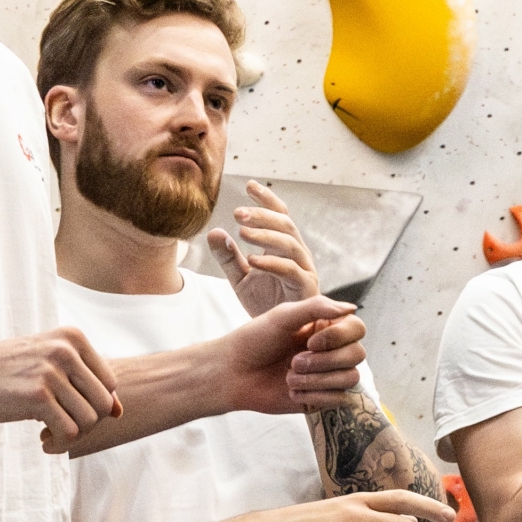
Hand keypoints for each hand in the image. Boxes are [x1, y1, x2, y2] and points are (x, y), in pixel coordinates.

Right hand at [0, 326, 120, 452]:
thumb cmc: (4, 372)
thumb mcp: (47, 362)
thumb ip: (83, 381)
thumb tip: (119, 411)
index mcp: (72, 337)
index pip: (109, 383)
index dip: (94, 405)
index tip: (69, 411)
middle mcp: (66, 350)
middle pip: (103, 403)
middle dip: (87, 423)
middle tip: (62, 428)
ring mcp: (52, 372)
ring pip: (90, 419)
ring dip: (73, 436)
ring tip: (50, 434)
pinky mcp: (38, 396)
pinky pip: (70, 432)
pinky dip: (61, 444)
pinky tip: (43, 441)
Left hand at [210, 181, 320, 316]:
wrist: (278, 336)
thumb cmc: (264, 304)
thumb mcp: (239, 278)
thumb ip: (228, 257)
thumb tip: (214, 231)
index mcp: (284, 248)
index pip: (279, 215)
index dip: (267, 199)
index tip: (249, 185)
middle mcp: (298, 255)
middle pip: (286, 225)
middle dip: (263, 215)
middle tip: (238, 212)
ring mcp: (305, 270)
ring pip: (290, 244)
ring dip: (267, 235)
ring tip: (242, 232)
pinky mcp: (306, 289)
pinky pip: (291, 270)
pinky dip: (272, 263)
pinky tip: (252, 259)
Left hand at [221, 296, 368, 413]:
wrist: (232, 374)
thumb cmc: (254, 340)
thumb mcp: (284, 315)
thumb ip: (318, 307)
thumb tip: (353, 307)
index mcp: (325, 327)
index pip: (357, 329)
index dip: (339, 337)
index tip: (309, 341)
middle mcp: (331, 350)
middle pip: (357, 355)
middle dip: (324, 361)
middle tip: (294, 362)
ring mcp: (328, 375)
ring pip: (351, 378)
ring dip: (317, 380)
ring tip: (289, 378)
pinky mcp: (321, 398)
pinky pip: (339, 399)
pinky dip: (314, 396)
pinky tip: (291, 391)